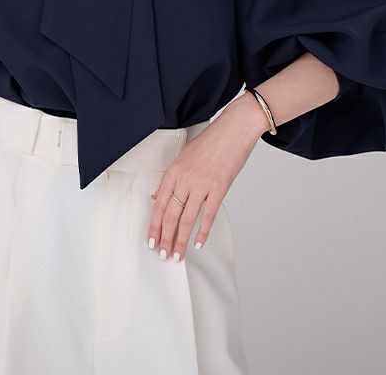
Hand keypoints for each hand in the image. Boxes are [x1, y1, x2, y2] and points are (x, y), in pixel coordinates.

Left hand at [146, 93, 267, 260]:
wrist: (233, 130)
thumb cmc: (210, 142)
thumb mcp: (184, 156)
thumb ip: (171, 178)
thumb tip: (157, 197)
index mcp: (174, 171)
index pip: (159, 204)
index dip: (154, 226)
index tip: (152, 241)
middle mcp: (185, 179)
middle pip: (171, 215)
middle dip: (165, 238)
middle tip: (163, 255)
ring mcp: (202, 184)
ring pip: (187, 219)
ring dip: (181, 240)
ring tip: (177, 255)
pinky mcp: (219, 188)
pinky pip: (208, 215)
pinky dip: (202, 232)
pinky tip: (198, 243)